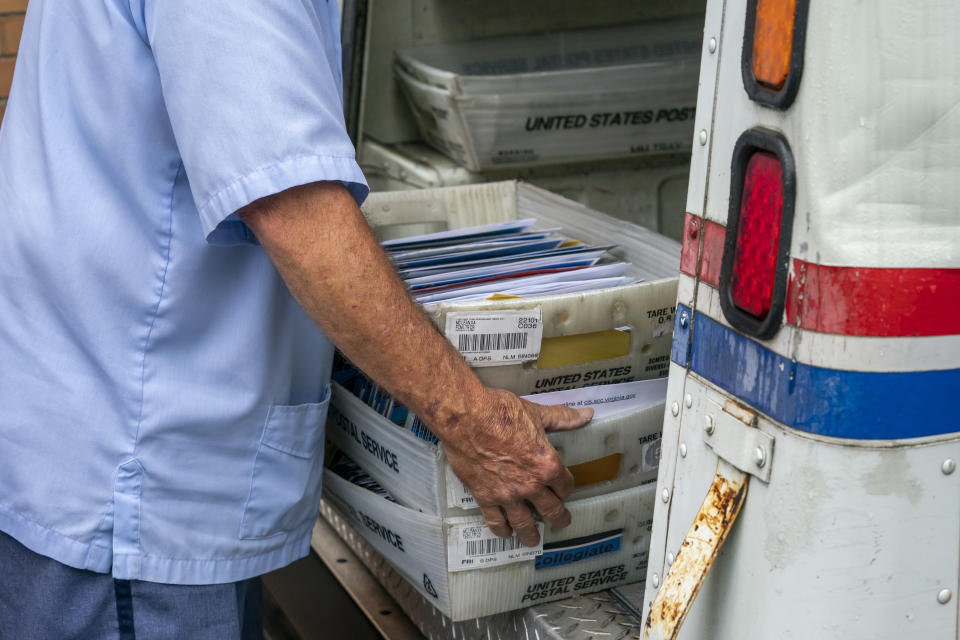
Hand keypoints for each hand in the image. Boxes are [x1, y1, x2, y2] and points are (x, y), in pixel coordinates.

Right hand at [440, 388, 592, 546]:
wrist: (466, 418)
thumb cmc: (501, 412)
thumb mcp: (537, 413)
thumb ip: (563, 418)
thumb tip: (587, 415)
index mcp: (547, 465)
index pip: (565, 484)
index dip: (566, 487)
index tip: (563, 489)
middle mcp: (530, 485)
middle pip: (551, 510)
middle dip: (558, 518)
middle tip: (560, 522)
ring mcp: (507, 494)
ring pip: (524, 523)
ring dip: (531, 534)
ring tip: (533, 540)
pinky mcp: (485, 497)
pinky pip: (495, 521)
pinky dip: (501, 529)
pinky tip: (505, 533)